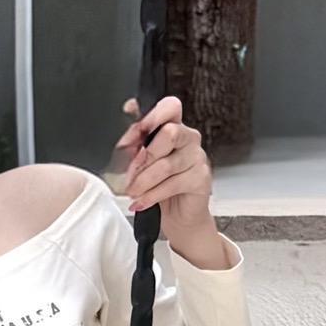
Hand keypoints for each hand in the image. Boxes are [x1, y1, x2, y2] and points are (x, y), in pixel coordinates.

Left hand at [114, 94, 221, 263]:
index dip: (152, 115)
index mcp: (174, 127)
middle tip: (130, 173)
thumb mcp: (142, 164)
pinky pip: (173, 183)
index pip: (170, 107)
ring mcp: (197, 157)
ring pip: (167, 163)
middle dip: (144, 155)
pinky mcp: (201, 178)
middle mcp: (188, 138)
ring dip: (144, 180)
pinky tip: (141, 202)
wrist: (179, 217)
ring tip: (132, 191)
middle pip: (169, 133)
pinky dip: (152, 195)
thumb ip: (134, 148)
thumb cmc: (160, 187)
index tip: (135, 130)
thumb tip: (123, 141)